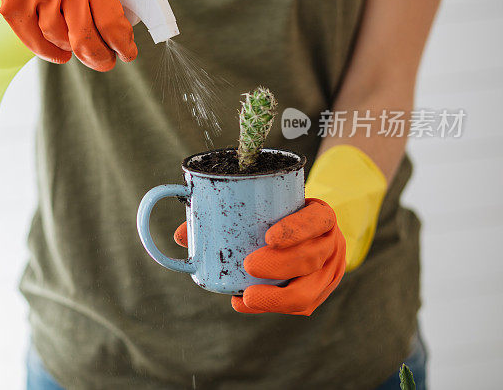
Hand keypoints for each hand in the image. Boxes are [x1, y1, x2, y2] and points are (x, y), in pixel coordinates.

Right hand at [0, 0, 136, 70]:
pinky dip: (48, 52)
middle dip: (100, 57)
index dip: (122, 45)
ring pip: (59, 39)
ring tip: (77, 49)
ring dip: (72, 51)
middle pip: (85, 38)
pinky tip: (60, 53)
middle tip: (106, 62)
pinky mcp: (13, 2)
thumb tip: (127, 18)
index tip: (127, 53)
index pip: (111, 22)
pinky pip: (34, 40)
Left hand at [173, 198, 345, 315]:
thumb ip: (230, 215)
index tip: (268, 237)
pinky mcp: (319, 294)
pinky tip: (244, 303)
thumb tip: (181, 235)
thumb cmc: (284, 215)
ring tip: (246, 294)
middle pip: (312, 258)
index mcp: (323, 216)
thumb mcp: (270, 206)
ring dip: (275, 295)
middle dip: (279, 265)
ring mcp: (330, 273)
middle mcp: (332, 245)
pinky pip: (299, 307)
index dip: (295, 229)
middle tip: (248, 265)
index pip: (317, 219)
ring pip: (308, 291)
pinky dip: (269, 306)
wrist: (316, 232)